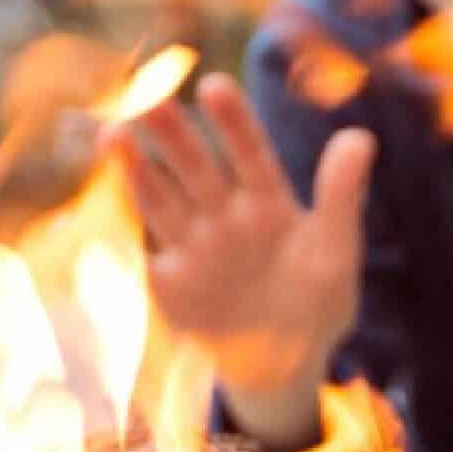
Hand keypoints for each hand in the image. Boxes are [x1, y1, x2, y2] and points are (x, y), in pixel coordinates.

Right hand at [111, 72, 374, 443]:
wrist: (284, 365)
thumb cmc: (318, 302)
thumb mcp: (335, 252)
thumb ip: (341, 197)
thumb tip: (361, 136)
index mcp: (268, 203)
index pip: (250, 155)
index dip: (232, 123)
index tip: (213, 87)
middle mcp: (225, 216)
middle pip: (196, 169)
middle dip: (173, 135)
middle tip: (149, 99)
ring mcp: (193, 247)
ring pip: (161, 201)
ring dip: (136, 170)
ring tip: (113, 134)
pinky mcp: (169, 283)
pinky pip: (139, 254)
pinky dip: (115, 232)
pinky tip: (91, 206)